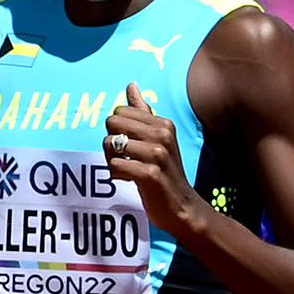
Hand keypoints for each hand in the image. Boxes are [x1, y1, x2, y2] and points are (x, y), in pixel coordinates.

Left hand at [103, 83, 204, 237]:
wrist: (183, 207)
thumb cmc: (166, 172)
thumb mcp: (160, 139)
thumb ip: (143, 112)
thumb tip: (132, 86)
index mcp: (163, 124)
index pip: (120, 111)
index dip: (119, 129)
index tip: (132, 145)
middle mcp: (162, 135)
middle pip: (112, 123)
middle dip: (112, 141)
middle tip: (126, 157)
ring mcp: (157, 155)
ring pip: (110, 144)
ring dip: (113, 160)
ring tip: (128, 169)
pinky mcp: (149, 174)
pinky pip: (114, 165)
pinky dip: (117, 174)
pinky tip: (129, 180)